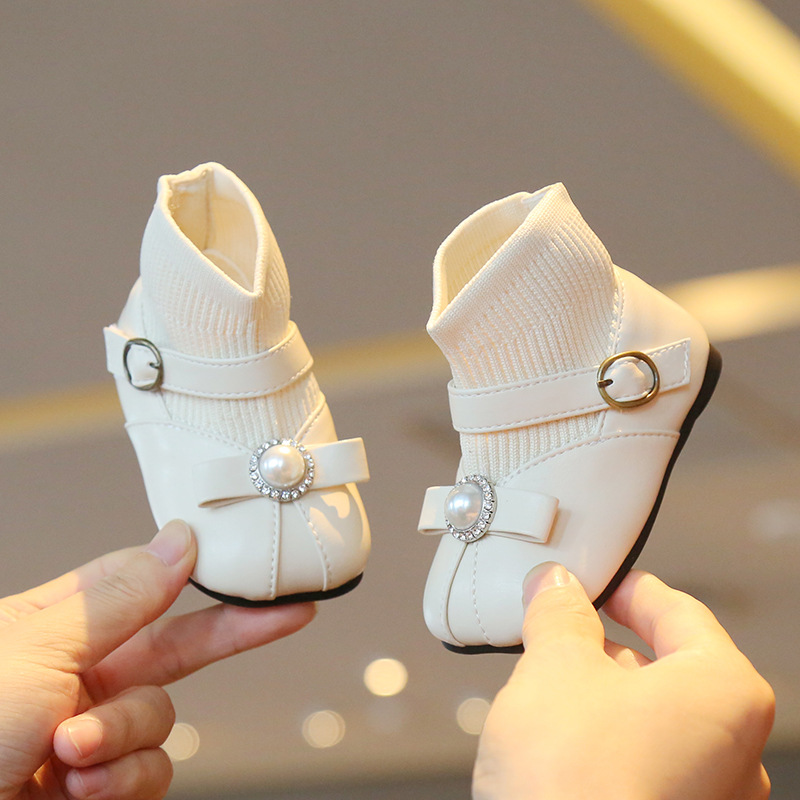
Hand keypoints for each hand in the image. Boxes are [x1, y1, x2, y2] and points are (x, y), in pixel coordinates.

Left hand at [0, 520, 314, 799]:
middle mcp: (76, 678)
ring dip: (125, 736)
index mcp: (55, 628)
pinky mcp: (96, 791)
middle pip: (173, 646)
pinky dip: (122, 780)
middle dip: (228, 635)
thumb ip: (120, 597)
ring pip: (161, 719)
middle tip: (284, 614)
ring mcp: (88, 736)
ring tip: (70, 751)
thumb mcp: (36, 649)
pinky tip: (78, 786)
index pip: (142, 583)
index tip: (243, 560)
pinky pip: (150, 773)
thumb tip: (179, 539)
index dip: (193, 571)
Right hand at [473, 566, 773, 799]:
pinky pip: (646, 763)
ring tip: (548, 693)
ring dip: (601, 697)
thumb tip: (557, 588)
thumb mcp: (555, 666)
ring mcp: (711, 798)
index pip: (680, 611)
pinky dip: (607, 742)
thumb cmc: (574, 784)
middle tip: (557, 633)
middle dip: (605, 647)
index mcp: (725, 692)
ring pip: (653, 719)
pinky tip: (562, 745)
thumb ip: (560, 615)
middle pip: (667, 667)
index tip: (594, 584)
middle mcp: (737, 751)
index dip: (626, 588)